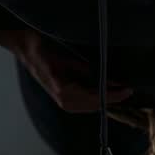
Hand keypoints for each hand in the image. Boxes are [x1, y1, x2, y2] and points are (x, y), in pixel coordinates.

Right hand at [0, 28, 132, 112]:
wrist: (26, 48)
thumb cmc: (44, 49)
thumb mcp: (68, 57)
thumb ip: (87, 70)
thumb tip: (109, 79)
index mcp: (64, 91)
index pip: (95, 98)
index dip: (113, 95)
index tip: (127, 90)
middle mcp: (63, 100)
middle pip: (94, 106)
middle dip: (112, 100)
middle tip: (128, 90)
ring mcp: (61, 101)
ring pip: (89, 107)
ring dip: (104, 101)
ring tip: (120, 91)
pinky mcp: (61, 97)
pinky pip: (82, 103)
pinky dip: (94, 99)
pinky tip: (104, 91)